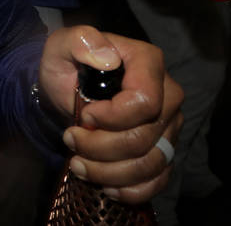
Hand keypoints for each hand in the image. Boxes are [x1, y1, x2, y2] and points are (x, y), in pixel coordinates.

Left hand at [40, 26, 183, 204]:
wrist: (65, 86)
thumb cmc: (66, 64)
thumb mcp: (62, 45)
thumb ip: (81, 40)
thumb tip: (107, 57)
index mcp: (148, 62)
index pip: (145, 101)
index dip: (113, 117)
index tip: (85, 115)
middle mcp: (168, 95)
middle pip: (144, 137)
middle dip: (101, 147)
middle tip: (70, 139)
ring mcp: (169, 125)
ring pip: (151, 163)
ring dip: (109, 172)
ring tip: (78, 165)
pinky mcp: (164, 150)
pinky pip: (158, 180)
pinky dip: (131, 189)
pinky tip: (105, 185)